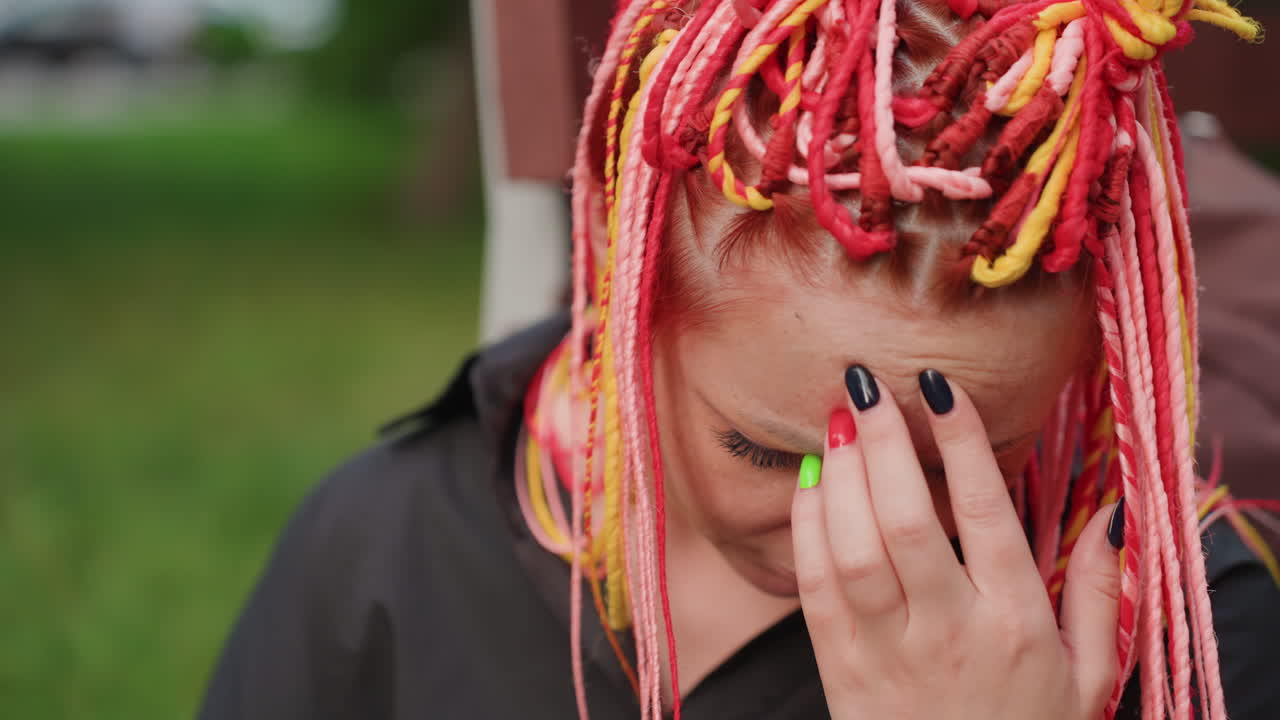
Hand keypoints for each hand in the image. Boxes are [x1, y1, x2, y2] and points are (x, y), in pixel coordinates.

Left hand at [791, 367, 1122, 719]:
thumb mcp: (1089, 673)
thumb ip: (1102, 591)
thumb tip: (1113, 512)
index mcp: (1016, 623)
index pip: (986, 515)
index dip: (962, 443)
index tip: (939, 387)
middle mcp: (950, 631)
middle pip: (908, 521)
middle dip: (884, 443)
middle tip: (863, 385)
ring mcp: (889, 651)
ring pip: (854, 549)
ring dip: (840, 477)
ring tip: (836, 420)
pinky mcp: (841, 669)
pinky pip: (815, 588)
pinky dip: (806, 529)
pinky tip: (810, 482)